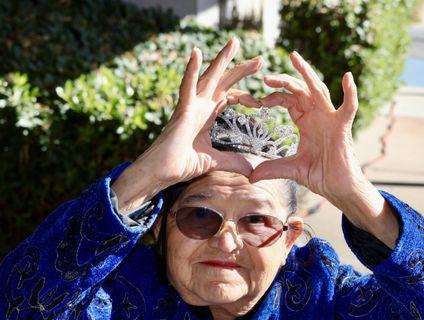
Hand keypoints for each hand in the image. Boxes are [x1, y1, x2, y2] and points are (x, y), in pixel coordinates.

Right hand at [139, 37, 263, 185]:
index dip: (246, 96)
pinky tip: (196, 52)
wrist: (162, 172)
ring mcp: (190, 105)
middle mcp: (199, 106)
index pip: (229, 96)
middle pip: (224, 81)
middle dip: (241, 69)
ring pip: (209, 77)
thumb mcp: (214, 161)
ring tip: (234, 43)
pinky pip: (187, 86)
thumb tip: (251, 170)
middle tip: (261, 59)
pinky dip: (191, 69)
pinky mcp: (182, 110)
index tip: (260, 103)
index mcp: (206, 115)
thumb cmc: (181, 164)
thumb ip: (233, 162)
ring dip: (222, 59)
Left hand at [248, 51, 367, 206]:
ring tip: (294, 58)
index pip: (288, 101)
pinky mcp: (343, 127)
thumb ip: (272, 168)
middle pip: (300, 90)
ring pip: (318, 90)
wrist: (339, 189)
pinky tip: (347, 78)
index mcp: (306, 122)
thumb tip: (251, 176)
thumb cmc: (320, 175)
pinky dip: (351, 93)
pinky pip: (349, 107)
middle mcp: (318, 116)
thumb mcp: (291, 170)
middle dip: (283, 81)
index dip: (273, 98)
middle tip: (265, 77)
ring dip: (306, 74)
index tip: (257, 101)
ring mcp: (331, 119)